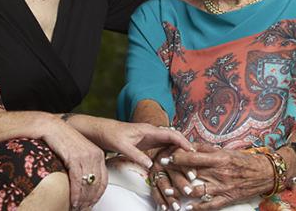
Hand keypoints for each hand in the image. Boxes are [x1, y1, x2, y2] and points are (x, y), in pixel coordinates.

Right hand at [40, 117, 106, 209]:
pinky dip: (75, 194)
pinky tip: (73, 201)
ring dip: (83, 200)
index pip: (104, 180)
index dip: (98, 195)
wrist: (52, 128)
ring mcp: (85, 156)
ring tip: (78, 207)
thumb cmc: (64, 141)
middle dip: (90, 200)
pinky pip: (77, 181)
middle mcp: (95, 155)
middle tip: (84, 208)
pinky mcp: (74, 157)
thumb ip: (85, 166)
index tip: (92, 203)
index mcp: (98, 155)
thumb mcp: (79, 153)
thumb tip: (84, 183)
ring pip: (87, 185)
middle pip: (97, 185)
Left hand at [72, 116, 193, 168]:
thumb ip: (137, 155)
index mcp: (148, 129)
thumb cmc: (111, 134)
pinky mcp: (146, 142)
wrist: (101, 130)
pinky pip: (162, 146)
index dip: (182, 141)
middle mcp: (151, 132)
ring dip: (179, 148)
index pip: (170, 133)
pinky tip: (174, 159)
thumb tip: (151, 165)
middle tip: (194, 156)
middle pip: (173, 136)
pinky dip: (170, 151)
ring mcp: (149, 137)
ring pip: (169, 141)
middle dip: (184, 144)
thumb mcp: (122, 146)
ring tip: (188, 159)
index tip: (191, 149)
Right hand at [148, 146, 189, 210]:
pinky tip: (165, 207)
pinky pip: (154, 190)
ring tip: (177, 206)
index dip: (187, 168)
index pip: (181, 160)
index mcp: (172, 151)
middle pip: (173, 173)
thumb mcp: (183, 145)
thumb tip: (200, 151)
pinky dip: (159, 199)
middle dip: (181, 183)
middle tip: (189, 192)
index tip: (193, 176)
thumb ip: (191, 149)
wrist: (155, 149)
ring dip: (170, 196)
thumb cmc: (175, 150)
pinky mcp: (151, 178)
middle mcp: (163, 160)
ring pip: (163, 183)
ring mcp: (156, 170)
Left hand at [164, 143, 273, 209]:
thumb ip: (207, 149)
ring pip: (197, 190)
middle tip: (159, 173)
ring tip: (167, 192)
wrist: (264, 173)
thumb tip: (188, 145)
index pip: (193, 157)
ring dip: (181, 192)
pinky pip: (209, 206)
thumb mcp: (225, 150)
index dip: (177, 157)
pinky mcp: (227, 199)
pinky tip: (185, 208)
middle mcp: (219, 172)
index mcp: (219, 157)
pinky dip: (196, 208)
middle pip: (191, 173)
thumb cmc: (243, 160)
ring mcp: (222, 187)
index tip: (165, 156)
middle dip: (174, 173)